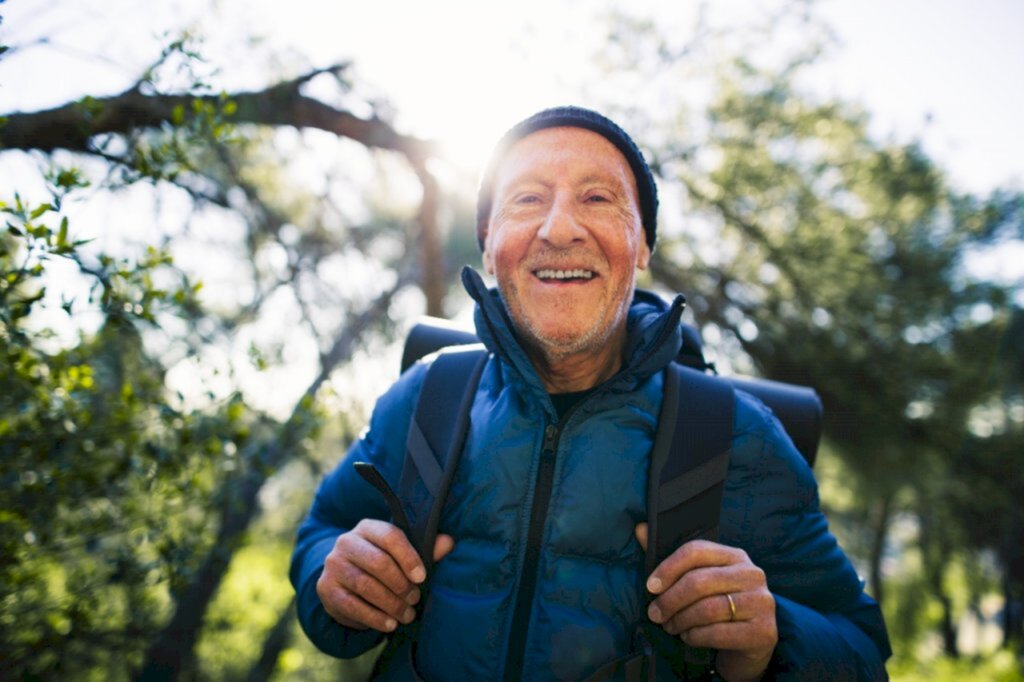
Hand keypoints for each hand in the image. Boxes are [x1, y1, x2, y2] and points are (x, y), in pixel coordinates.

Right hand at [316, 519, 454, 632]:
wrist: (344, 579)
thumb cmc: (381, 564)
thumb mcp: (400, 554)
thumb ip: (425, 549)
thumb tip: (449, 542)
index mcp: (368, 528)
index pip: (390, 536)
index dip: (409, 557)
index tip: (422, 577)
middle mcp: (347, 542)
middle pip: (378, 562)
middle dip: (401, 585)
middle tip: (415, 599)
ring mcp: (334, 565)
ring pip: (366, 585)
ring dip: (391, 604)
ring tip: (407, 615)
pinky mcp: (326, 589)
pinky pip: (352, 605)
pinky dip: (374, 618)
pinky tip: (390, 624)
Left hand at [635, 523, 775, 681]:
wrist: (749, 647)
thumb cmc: (718, 609)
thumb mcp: (698, 582)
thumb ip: (672, 559)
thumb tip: (640, 529)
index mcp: (735, 556)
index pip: (697, 551)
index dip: (668, 567)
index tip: (651, 586)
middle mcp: (752, 574)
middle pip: (699, 581)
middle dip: (670, 600)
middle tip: (654, 614)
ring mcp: (761, 603)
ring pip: (707, 609)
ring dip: (680, 620)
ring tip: (670, 626)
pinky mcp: (763, 632)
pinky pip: (717, 633)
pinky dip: (695, 636)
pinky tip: (688, 637)